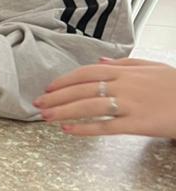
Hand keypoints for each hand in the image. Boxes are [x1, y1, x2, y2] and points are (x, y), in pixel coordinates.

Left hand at [34, 57, 175, 137]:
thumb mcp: (153, 67)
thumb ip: (125, 63)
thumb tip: (99, 60)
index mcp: (127, 71)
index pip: (88, 72)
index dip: (65, 80)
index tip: (49, 87)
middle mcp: (126, 85)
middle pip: (83, 88)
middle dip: (56, 96)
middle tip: (37, 104)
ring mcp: (131, 104)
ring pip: (89, 106)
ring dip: (63, 111)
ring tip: (45, 117)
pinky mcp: (139, 123)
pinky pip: (105, 126)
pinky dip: (84, 128)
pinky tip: (67, 131)